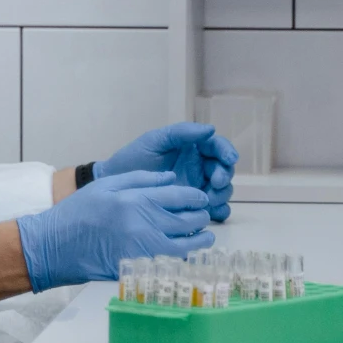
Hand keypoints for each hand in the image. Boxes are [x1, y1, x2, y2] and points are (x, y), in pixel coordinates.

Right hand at [15, 170, 215, 291]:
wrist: (55, 246)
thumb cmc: (78, 213)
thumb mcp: (106, 186)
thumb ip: (141, 179)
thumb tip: (172, 178)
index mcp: (137, 200)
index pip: (181, 197)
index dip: (197, 197)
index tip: (201, 199)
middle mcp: (145, 224)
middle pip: (190, 221)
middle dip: (201, 217)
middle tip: (202, 216)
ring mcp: (144, 249)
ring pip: (187, 246)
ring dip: (200, 241)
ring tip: (204, 237)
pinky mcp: (140, 268)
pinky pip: (172, 264)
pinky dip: (185, 258)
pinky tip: (186, 253)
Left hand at [95, 122, 237, 220]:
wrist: (114, 184)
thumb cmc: (132, 159)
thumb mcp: (154, 141)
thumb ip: (181, 133)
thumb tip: (211, 129)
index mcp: (193, 148)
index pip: (217, 147)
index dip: (227, 152)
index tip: (229, 159)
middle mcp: (199, 168)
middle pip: (223, 170)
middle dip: (224, 176)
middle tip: (215, 183)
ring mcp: (197, 188)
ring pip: (222, 191)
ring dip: (222, 194)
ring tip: (208, 199)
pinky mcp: (192, 207)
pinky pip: (214, 210)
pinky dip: (218, 211)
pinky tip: (210, 213)